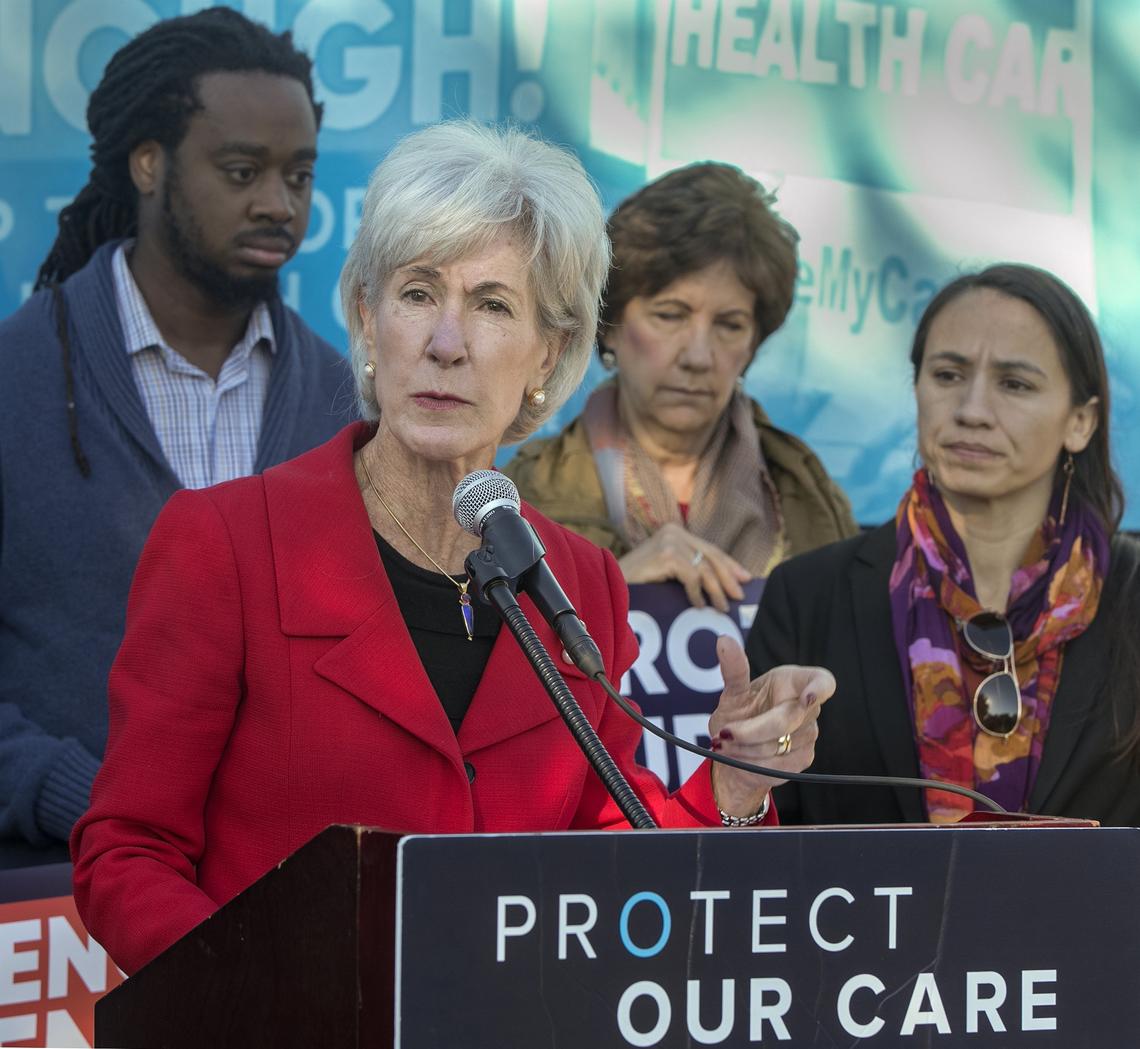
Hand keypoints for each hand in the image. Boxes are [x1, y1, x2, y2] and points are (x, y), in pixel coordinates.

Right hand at [618, 523, 750, 611]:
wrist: (607, 583)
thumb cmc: (636, 582)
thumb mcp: (667, 571)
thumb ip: (689, 569)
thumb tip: (722, 583)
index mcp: (675, 532)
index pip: (709, 549)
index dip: (729, 564)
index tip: (745, 579)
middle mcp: (673, 532)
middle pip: (710, 557)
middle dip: (728, 578)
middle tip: (739, 596)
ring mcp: (669, 541)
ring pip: (704, 568)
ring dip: (715, 591)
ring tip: (720, 608)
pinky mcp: (665, 554)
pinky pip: (691, 576)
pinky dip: (696, 593)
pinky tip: (698, 605)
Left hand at [707, 636, 834, 817]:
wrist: (736, 750)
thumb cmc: (739, 713)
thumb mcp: (733, 691)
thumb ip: (733, 669)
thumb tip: (723, 640)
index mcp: (794, 681)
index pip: (822, 681)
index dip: (819, 689)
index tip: (807, 697)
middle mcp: (807, 707)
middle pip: (787, 720)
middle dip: (750, 731)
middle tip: (723, 734)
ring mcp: (809, 734)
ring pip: (778, 746)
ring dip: (746, 749)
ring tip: (727, 744)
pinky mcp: (803, 759)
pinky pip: (777, 765)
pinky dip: (753, 763)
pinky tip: (741, 757)